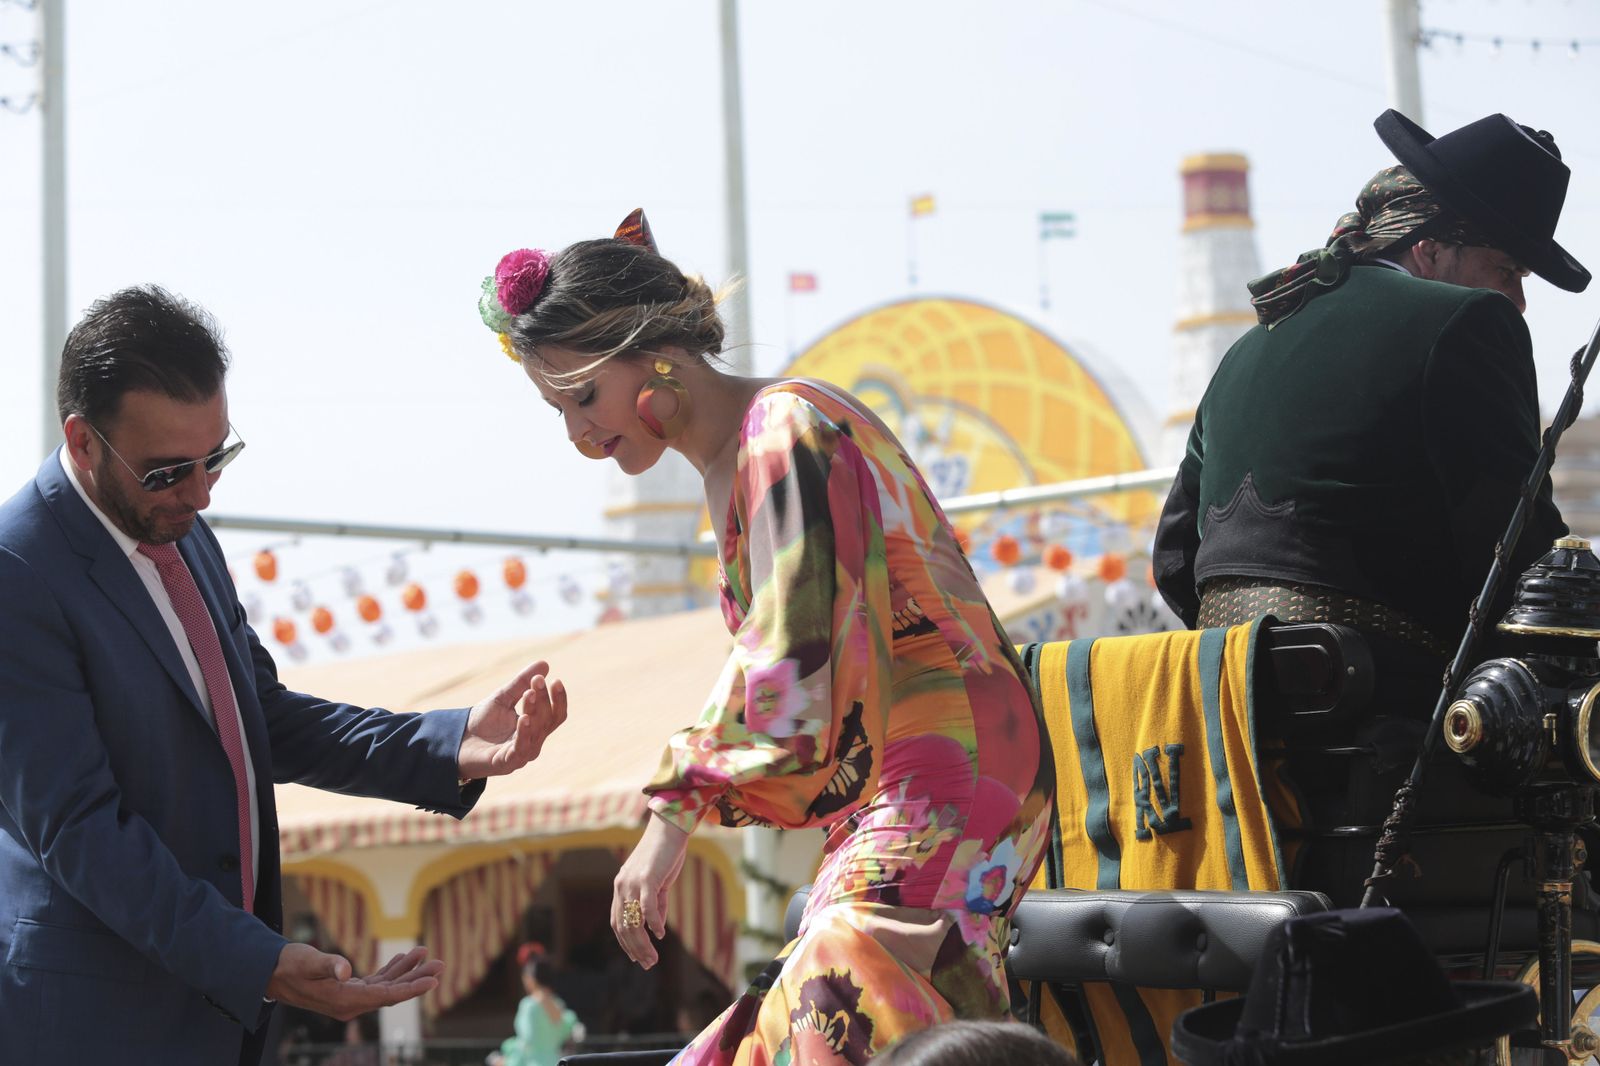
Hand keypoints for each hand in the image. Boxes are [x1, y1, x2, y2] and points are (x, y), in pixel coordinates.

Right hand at [265, 943, 442, 1021]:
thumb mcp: (308, 961)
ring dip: (406, 971)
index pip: (387, 996)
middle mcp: (350, 1005)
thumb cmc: (289, 966)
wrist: (271, 973)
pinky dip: (391, 970)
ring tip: (426, 953)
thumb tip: (347, 971)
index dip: (412, 988)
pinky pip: (376, 982)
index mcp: (344, 1002)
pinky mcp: (347, 990)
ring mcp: (349, 999)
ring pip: (386, 986)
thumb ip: (328, 965)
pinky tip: (404, 959)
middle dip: (417, 978)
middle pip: (392, 993)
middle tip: (440, 963)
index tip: (434, 979)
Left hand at [458, 661, 567, 779]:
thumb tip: (545, 664)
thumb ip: (521, 683)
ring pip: (536, 734)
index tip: (555, 680)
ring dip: (535, 712)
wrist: (458, 741)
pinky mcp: (507, 763)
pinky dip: (524, 734)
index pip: (555, 714)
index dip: (558, 699)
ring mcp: (522, 754)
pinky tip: (524, 718)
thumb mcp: (503, 697)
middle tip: (537, 680)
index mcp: (536, 728)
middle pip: (547, 721)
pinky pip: (520, 749)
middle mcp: (534, 742)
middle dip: (544, 699)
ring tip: (531, 693)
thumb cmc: (484, 722)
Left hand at [612, 811, 690, 969]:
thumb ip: (656, 905)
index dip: (625, 942)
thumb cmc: (665, 855)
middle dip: (635, 948)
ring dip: (643, 943)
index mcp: (621, 887)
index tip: (637, 957)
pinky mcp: (647, 878)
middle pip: (624, 926)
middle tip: (648, 963)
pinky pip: (647, 907)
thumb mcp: (658, 883)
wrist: (669, 829)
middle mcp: (622, 886)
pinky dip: (653, 923)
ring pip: (633, 920)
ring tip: (653, 957)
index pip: (618, 922)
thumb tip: (657, 930)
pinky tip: (660, 934)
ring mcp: (632, 882)